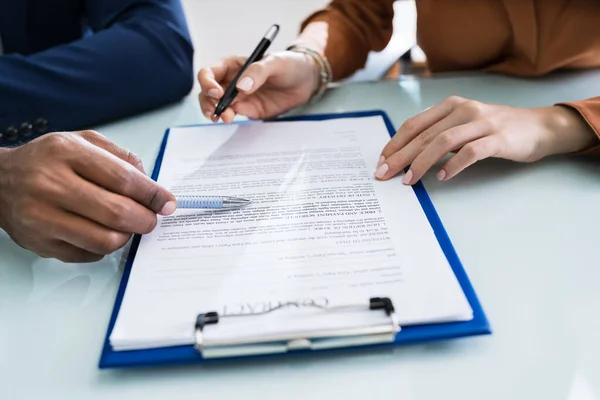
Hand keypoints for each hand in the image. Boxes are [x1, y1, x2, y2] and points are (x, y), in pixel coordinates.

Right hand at [0, 131, 175, 262]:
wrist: (0, 182)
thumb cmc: (48, 161)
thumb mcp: (82, 141)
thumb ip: (119, 156)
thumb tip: (151, 184)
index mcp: (66, 152)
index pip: (123, 178)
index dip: (153, 194)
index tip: (168, 203)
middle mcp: (50, 184)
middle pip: (117, 212)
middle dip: (145, 219)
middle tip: (151, 219)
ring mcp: (42, 217)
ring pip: (105, 240)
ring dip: (126, 236)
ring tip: (125, 226)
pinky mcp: (40, 243)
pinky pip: (89, 254)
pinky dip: (104, 247)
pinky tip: (100, 232)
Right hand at [198, 51, 319, 122]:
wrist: (306, 80)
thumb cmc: (290, 64)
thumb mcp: (275, 62)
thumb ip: (257, 72)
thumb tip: (241, 88)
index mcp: (232, 65)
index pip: (209, 73)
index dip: (207, 83)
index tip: (217, 93)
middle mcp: (231, 81)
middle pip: (207, 93)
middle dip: (208, 102)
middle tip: (217, 112)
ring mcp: (238, 97)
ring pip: (216, 106)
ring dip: (216, 112)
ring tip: (225, 118)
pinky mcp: (249, 110)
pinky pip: (233, 115)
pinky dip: (228, 118)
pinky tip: (231, 119)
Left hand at [374, 96, 598, 183]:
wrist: (539, 127)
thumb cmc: (495, 129)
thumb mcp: (463, 125)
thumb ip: (439, 134)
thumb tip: (407, 155)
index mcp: (451, 106)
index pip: (414, 124)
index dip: (395, 143)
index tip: (381, 161)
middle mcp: (464, 110)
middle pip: (424, 135)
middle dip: (400, 156)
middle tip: (384, 174)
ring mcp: (482, 123)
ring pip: (443, 141)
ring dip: (421, 162)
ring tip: (408, 180)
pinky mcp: (499, 138)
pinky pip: (471, 152)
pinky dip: (454, 165)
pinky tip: (442, 177)